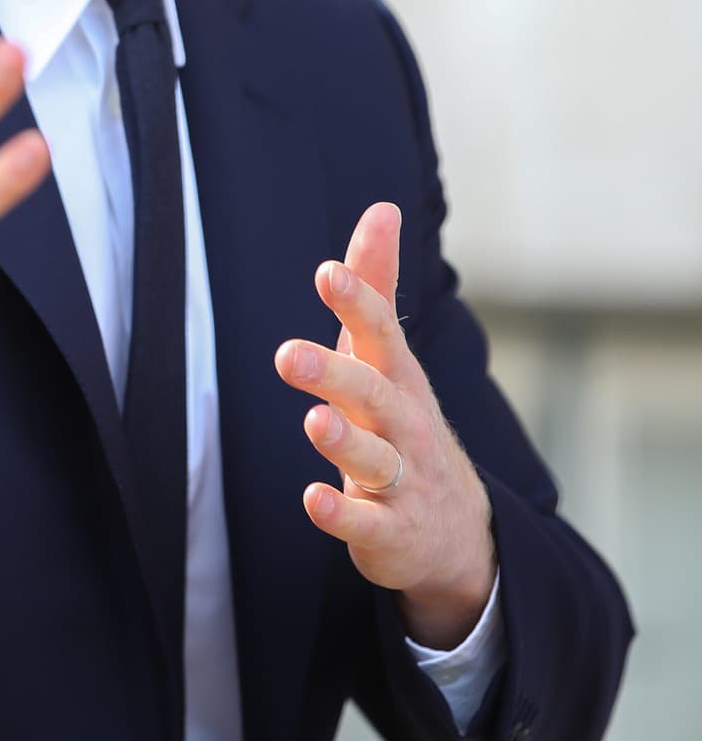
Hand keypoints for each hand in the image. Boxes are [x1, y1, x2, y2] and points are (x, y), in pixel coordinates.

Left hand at [274, 202, 494, 648]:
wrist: (454, 532)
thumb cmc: (404, 423)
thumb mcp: (390, 356)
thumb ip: (377, 285)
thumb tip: (382, 208)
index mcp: (398, 377)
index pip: (381, 333)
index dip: (358, 303)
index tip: (330, 273)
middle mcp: (404, 424)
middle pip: (375, 393)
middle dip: (335, 372)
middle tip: (287, 353)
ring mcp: (401, 480)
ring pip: (375, 457)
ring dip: (345, 440)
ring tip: (312, 420)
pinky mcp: (389, 531)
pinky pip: (366, 522)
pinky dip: (341, 513)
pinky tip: (311, 500)